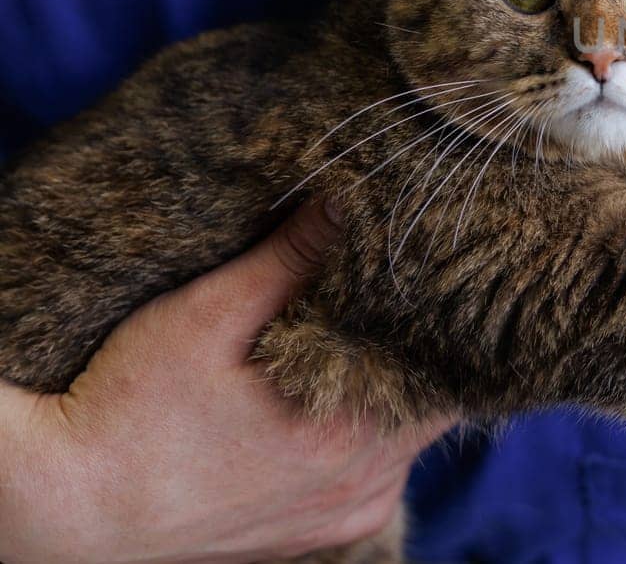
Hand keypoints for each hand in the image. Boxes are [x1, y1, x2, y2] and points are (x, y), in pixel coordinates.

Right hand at [0, 198, 450, 563]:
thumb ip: (286, 261)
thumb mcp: (204, 319)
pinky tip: (334, 389)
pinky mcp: (323, 531)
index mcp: (350, 443)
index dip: (442, 319)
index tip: (427, 276)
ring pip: (408, 437)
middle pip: (434, 404)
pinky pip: (375, 469)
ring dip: (392, 389)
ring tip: (361, 336)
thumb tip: (347, 201)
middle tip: (392, 294)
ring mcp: (346, 516)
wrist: (71, 509)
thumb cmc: (128, 413)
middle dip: (418, 349)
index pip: (448, 373)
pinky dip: (367, 428)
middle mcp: (363, 490)